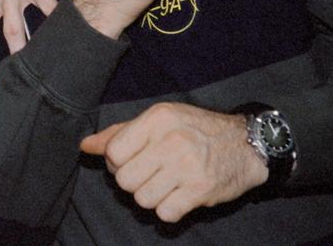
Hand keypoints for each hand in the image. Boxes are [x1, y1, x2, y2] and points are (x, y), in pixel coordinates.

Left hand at [79, 102, 268, 222]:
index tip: (131, 161)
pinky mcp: (201, 190)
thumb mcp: (158, 120)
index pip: (114, 152)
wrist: (246, 144)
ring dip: (150, 197)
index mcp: (157, 119)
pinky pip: (165, 214)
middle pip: (124, 180)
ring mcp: (187, 166)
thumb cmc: (195, 130)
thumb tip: (86, 146)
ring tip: (165, 185)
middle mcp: (171, 140)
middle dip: (132, 182)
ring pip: (142, 199)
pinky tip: (177, 196)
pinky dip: (168, 210)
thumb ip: (120, 133)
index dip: (116, 163)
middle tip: (148, 175)